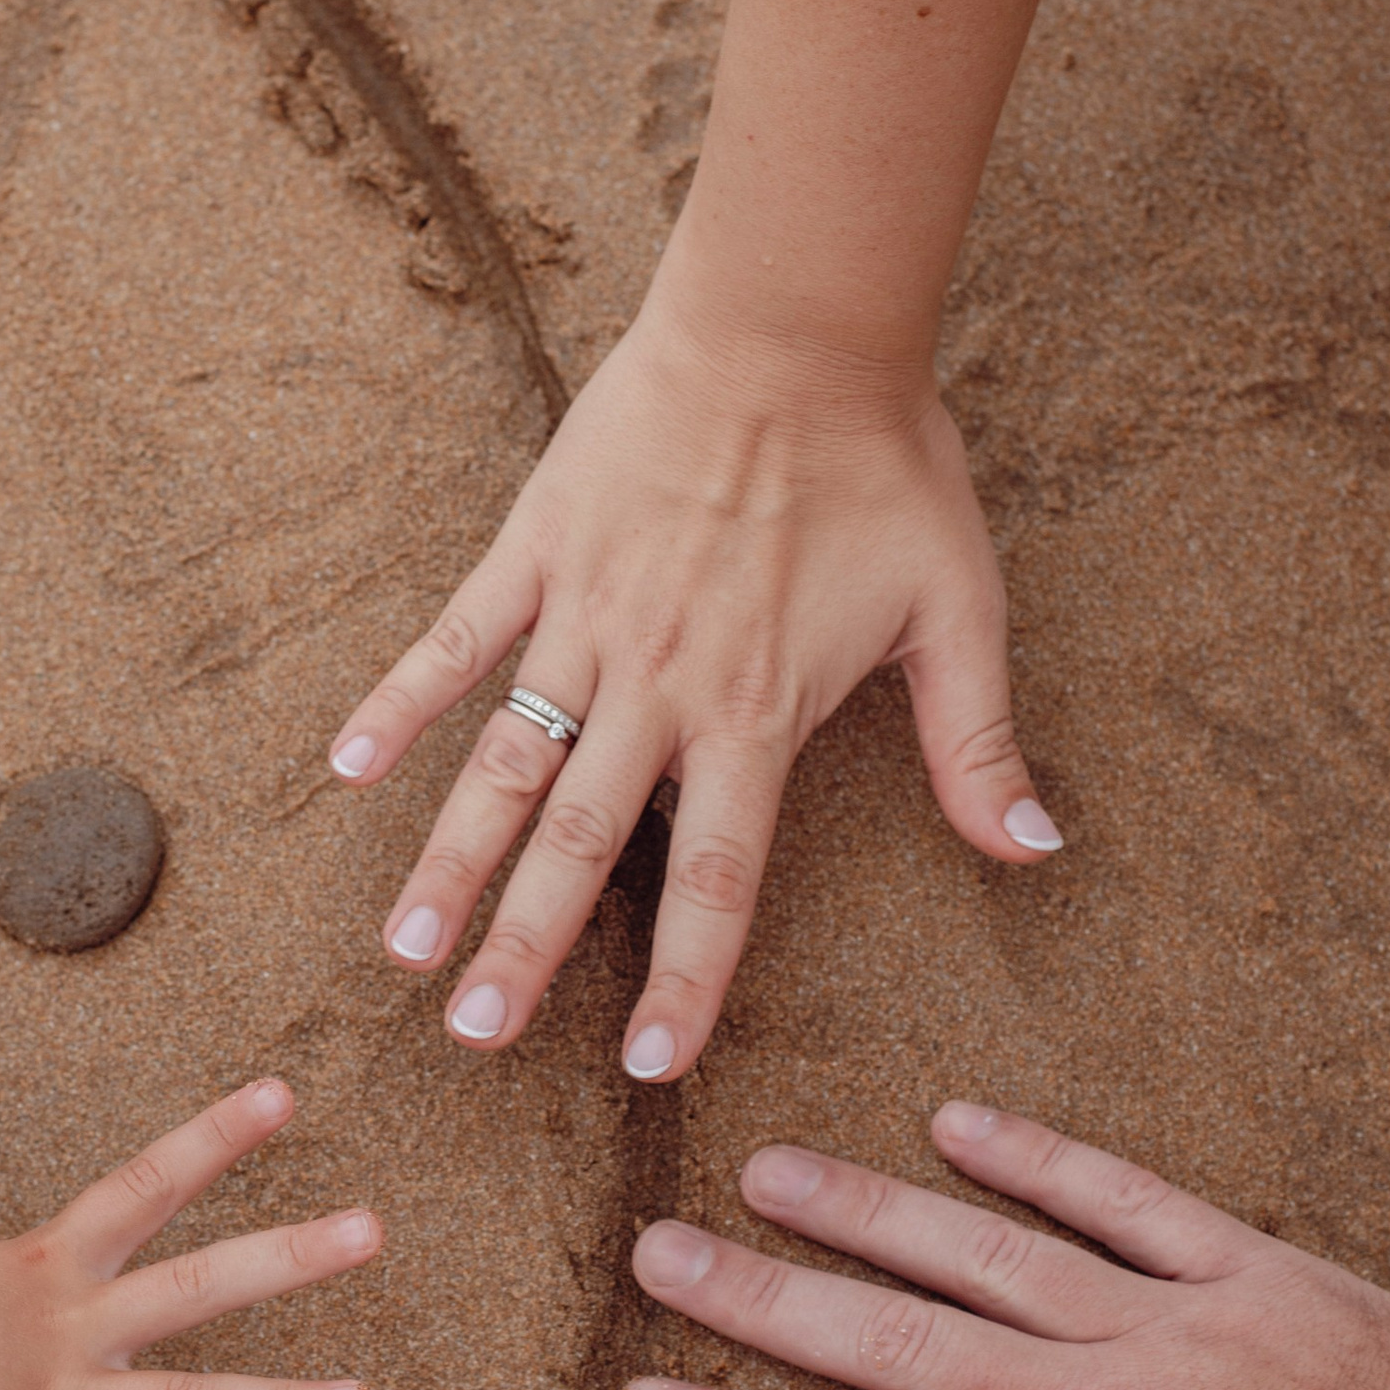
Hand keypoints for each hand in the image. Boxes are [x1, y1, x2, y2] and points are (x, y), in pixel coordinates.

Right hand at [323, 305, 1059, 1082]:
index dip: (686, 978)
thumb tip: (1037, 851)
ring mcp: (589, 618)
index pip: (718, 878)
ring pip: (508, 762)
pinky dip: (402, 701)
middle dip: (525, 946)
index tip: (648, 1064)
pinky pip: (458, 641)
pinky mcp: (539, 549)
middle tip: (473, 1037)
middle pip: (585, 843)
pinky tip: (351, 767)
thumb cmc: (886, 461)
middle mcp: (662, 683)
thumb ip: (978, 742)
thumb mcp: (962, 605)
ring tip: (404, 949)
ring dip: (453, 859)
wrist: (795, 324)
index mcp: (761, 711)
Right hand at [618, 1106, 1389, 1389]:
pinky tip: (958, 1119)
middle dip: (761, 1297)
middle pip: (889, 1345)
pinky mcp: (1249, 1271)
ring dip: (867, 1208)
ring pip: (983, 1255)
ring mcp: (1167, 1326)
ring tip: (766, 1167)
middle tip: (658, 1248)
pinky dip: (1036, 1156)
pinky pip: (1121, 1195)